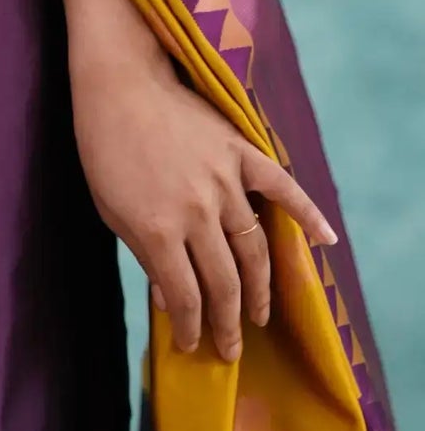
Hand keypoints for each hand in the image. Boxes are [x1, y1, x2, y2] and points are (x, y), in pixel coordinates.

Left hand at [69, 45, 338, 359]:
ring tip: (258, 317)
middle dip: (228, 323)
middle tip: (231, 350)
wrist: (120, 80)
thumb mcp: (111, 209)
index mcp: (159, 229)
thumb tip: (170, 299)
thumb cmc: (104, 146)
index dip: (191, 327)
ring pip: (254, 249)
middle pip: (224, 282)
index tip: (193, 345)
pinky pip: (282, 188)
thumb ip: (144, 255)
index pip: (186, 296)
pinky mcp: (241, 154)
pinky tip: (326, 241)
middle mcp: (198, 211)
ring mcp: (224, 182)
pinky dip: (308, 215)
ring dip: (259, 290)